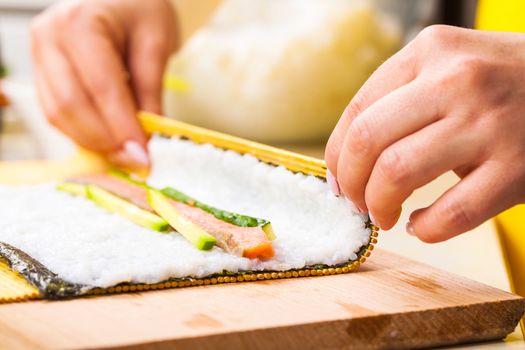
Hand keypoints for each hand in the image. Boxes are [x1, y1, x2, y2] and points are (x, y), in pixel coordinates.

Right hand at [31, 0, 178, 166]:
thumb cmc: (140, 10)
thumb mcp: (156, 43)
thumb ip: (151, 91)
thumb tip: (147, 140)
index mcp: (81, 23)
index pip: (101, 86)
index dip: (122, 126)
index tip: (143, 155)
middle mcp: (49, 38)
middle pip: (69, 105)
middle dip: (105, 140)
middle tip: (136, 162)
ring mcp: (39, 56)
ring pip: (57, 114)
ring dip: (92, 142)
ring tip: (125, 155)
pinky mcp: (42, 73)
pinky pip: (55, 113)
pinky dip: (82, 133)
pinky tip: (108, 142)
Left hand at [325, 25, 524, 241]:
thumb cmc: (501, 83)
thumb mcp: (449, 66)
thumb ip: (402, 97)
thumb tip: (347, 158)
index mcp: (431, 52)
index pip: (358, 111)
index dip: (336, 155)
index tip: (339, 179)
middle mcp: (457, 80)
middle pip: (368, 140)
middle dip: (350, 183)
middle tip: (356, 202)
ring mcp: (489, 123)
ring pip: (398, 172)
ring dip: (378, 205)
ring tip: (383, 215)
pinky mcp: (518, 167)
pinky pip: (451, 213)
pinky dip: (425, 229)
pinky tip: (421, 225)